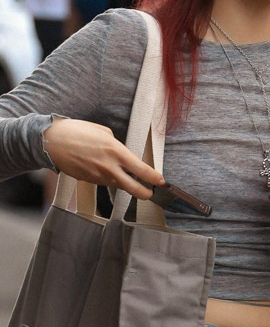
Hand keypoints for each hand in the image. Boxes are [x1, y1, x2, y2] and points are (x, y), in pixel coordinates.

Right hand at [42, 118, 164, 199]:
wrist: (51, 141)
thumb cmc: (76, 132)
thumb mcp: (103, 132)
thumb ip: (115, 145)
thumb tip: (120, 153)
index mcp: (115, 152)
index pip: (140, 169)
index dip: (153, 177)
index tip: (161, 181)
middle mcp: (108, 167)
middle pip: (132, 187)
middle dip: (144, 193)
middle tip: (150, 194)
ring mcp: (97, 176)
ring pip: (116, 184)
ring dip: (123, 183)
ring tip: (128, 178)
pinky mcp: (87, 180)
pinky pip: (103, 181)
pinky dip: (107, 178)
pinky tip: (104, 170)